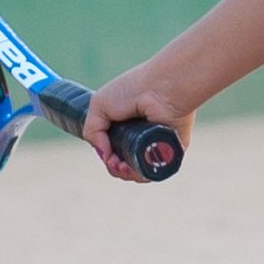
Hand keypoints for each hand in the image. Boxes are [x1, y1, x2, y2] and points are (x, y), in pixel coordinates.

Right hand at [78, 61, 194, 182]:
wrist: (161, 88)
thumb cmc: (133, 89)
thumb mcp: (99, 105)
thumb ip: (92, 131)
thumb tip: (104, 155)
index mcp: (126, 125)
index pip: (113, 150)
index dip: (106, 156)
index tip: (106, 155)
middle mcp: (141, 137)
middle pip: (123, 164)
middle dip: (114, 167)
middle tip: (114, 161)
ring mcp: (155, 146)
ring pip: (137, 171)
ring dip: (125, 173)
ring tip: (122, 164)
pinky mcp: (171, 153)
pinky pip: (154, 171)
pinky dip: (141, 174)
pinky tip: (132, 168)